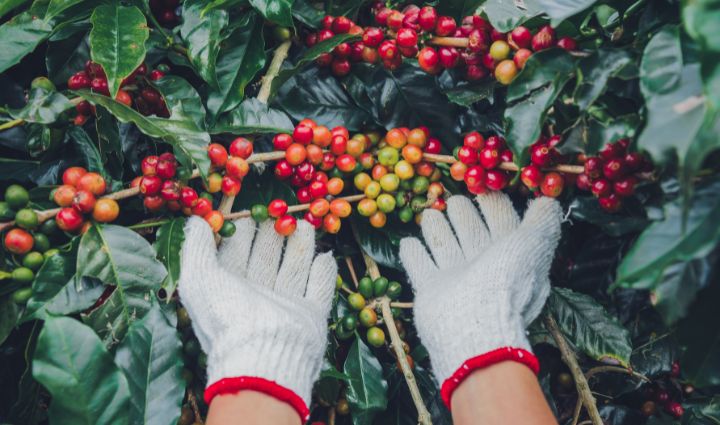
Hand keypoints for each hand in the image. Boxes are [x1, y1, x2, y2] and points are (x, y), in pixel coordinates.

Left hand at [178, 217, 336, 421]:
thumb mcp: (199, 278)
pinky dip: (323, 273)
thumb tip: (197, 221)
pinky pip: (319, 289)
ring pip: (294, 269)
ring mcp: (285, 306)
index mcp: (229, 287)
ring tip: (305, 225)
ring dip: (300, 247)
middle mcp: (257, 295)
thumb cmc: (226, 317)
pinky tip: (327, 255)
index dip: (243, 232)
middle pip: (267, 258)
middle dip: (274, 235)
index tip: (250, 210)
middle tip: (282, 214)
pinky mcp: (310, 316)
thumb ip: (197, 248)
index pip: (237, 253)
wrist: (261, 357)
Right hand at [399, 192, 560, 405]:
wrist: (474, 328)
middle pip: (471, 232)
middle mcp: (484, 266)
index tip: (485, 186)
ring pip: (445, 245)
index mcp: (511, 255)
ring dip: (437, 228)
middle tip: (455, 199)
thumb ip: (543, 220)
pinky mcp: (431, 290)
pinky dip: (413, 254)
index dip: (495, 204)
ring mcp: (456, 279)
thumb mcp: (533, 243)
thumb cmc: (506, 282)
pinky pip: (419, 266)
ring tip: (430, 213)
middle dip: (463, 214)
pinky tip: (409, 242)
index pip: (502, 222)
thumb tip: (550, 201)